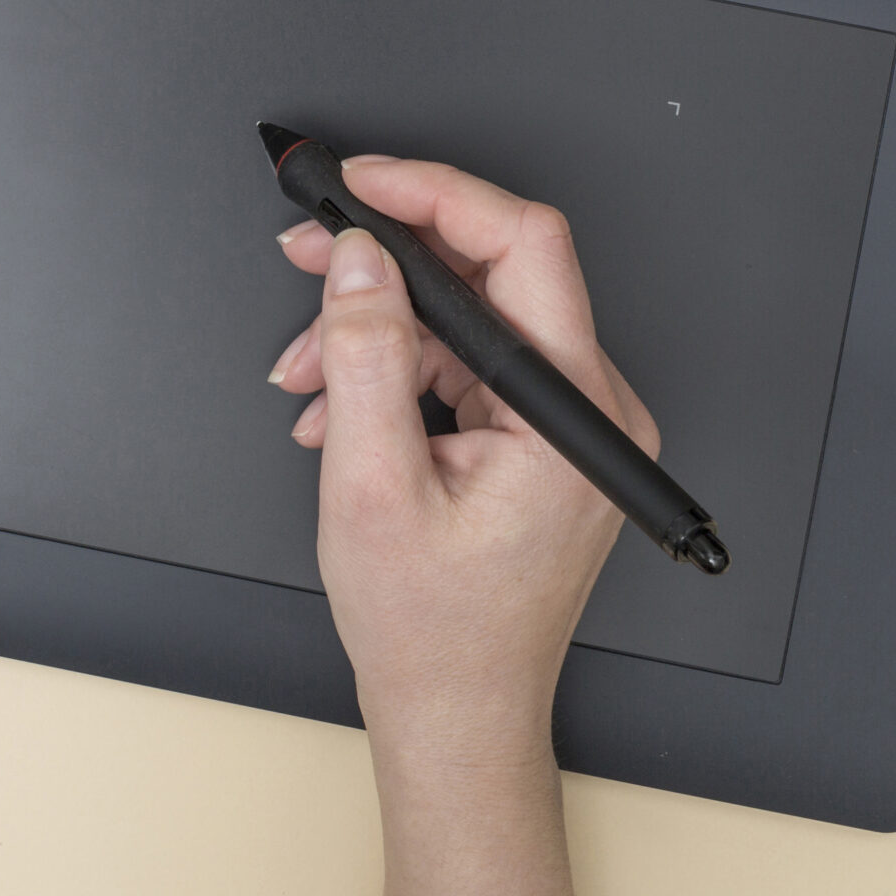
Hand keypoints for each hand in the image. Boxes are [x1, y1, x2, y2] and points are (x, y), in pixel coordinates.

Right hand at [272, 159, 659, 895]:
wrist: (458, 713)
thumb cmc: (433, 632)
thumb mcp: (373, 485)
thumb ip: (367, 356)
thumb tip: (364, 260)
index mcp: (572, 414)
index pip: (524, 245)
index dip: (435, 196)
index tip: (363, 182)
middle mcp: (590, 410)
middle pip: (492, 275)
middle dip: (387, 264)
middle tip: (310, 251)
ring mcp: (570, 425)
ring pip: (468, 321)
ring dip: (376, 332)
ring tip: (305, 374)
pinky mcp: (543, 439)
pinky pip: (468, 366)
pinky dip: (397, 373)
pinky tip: (339, 407)